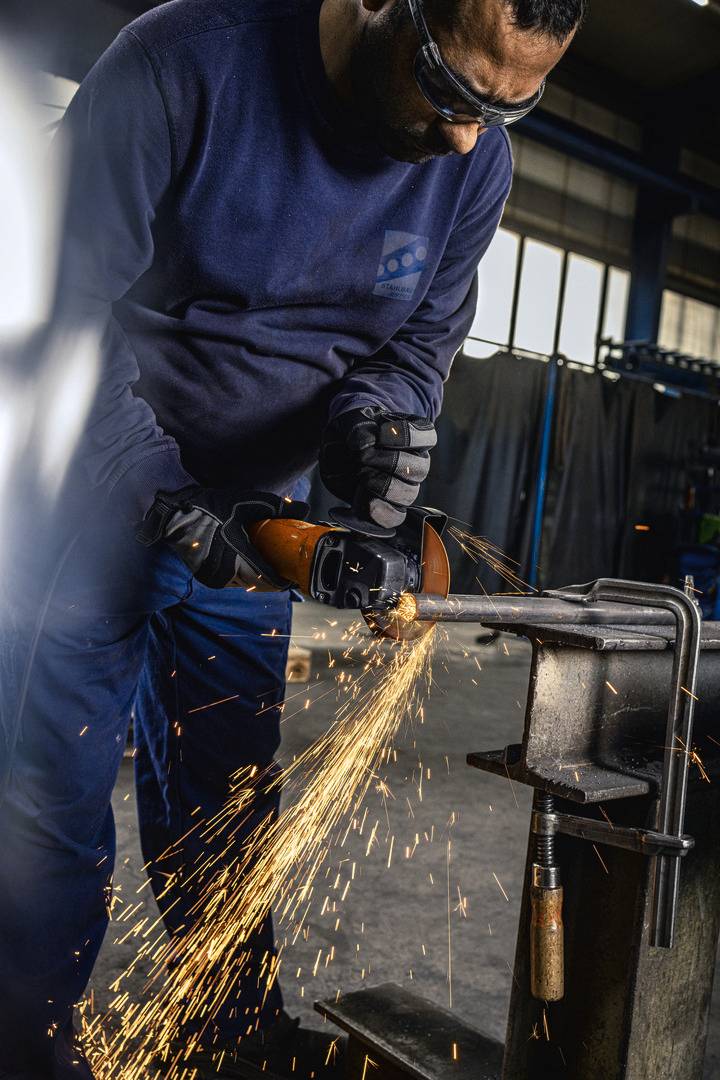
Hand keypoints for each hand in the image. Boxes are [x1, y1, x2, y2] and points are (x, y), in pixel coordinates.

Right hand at [137, 486, 308, 588]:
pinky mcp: (207, 578)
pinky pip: (231, 583)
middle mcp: (226, 571)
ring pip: (244, 585)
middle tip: (285, 571)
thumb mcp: (246, 502)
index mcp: (238, 554)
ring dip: (257, 580)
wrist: (176, 515)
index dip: (283, 580)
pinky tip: (249, 567)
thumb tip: (305, 509)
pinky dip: (242, 578)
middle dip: (273, 581)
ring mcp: (215, 577)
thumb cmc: (211, 507)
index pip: (267, 577)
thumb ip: (277, 508)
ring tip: (269, 568)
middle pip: (258, 584)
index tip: (293, 577)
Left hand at [320, 406, 436, 530]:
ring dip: (382, 486)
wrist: (339, 447)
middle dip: (390, 463)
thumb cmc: (351, 431)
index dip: (405, 436)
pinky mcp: (388, 505)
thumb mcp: (348, 421)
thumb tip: (365, 444)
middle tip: (364, 457)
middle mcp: (415, 462)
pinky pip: (394, 517)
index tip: (380, 433)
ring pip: (409, 494)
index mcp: (413, 435)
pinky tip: (363, 497)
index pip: (427, 437)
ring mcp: (404, 486)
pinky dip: (378, 510)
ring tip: (361, 475)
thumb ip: (357, 427)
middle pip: (419, 469)